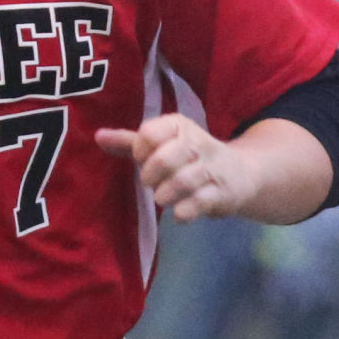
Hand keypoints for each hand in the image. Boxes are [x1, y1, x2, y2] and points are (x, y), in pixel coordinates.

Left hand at [95, 113, 251, 223]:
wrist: (240, 174)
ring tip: (164, 197)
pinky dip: (182, 212)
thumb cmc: (188, 158)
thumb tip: (98, 136)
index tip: (143, 159)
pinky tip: (180, 212)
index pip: (150, 133)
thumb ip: (129, 142)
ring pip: (181, 182)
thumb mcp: (161, 145)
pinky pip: (196, 205)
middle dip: (151, 175)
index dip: (140, 150)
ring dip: (165, 195)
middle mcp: (199, 143)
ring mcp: (212, 169)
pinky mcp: (221, 194)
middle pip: (164, 158)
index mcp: (179, 126)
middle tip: (151, 182)